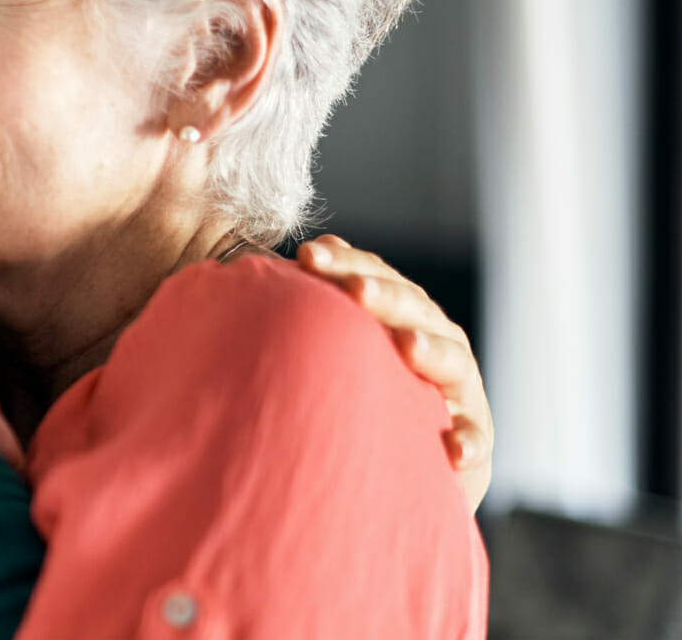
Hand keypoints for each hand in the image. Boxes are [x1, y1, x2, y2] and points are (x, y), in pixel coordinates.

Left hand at [297, 235, 492, 511]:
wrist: (393, 475)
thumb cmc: (347, 398)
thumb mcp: (331, 350)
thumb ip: (311, 312)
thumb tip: (257, 265)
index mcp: (397, 314)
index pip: (373, 277)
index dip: (346, 262)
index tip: (307, 256)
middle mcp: (432, 343)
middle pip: (413, 309)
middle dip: (385, 295)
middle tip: (355, 290)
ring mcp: (458, 392)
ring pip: (452, 361)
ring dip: (432, 351)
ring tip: (408, 346)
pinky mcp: (471, 445)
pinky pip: (474, 441)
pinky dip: (468, 441)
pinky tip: (454, 446)